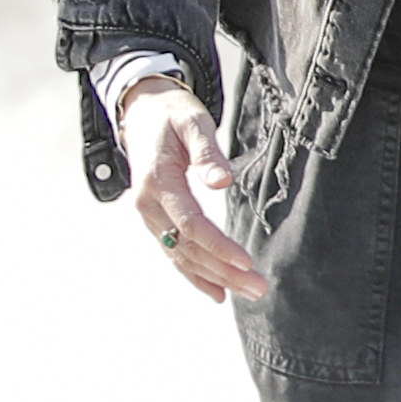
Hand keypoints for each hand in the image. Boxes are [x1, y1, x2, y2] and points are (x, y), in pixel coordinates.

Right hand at [123, 82, 267, 301]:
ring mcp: (149, 214)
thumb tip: (222, 182)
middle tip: (258, 288)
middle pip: (188, 248)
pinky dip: (195, 274)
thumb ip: (207, 153)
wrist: (142, 110)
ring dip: (214, 278)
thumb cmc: (172, 114)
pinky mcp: (156, 218)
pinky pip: (175, 252)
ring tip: (248, 292)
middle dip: (223, 271)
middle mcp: (148, 204)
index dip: (218, 246)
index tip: (245, 261)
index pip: (191, 224)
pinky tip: (217, 291)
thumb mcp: (193, 122)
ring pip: (182, 255)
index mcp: (158, 181)